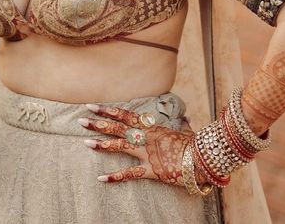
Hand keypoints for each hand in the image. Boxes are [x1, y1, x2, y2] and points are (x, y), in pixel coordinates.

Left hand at [79, 104, 194, 184]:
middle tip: (81, 120)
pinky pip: (130, 173)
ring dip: (102, 144)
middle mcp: (146, 137)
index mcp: (151, 126)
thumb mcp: (185, 130)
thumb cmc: (195, 144)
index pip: (125, 114)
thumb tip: (186, 118)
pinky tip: (101, 178)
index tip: (92, 105)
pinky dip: (115, 176)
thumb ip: (181, 124)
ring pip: (120, 146)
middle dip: (99, 123)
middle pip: (118, 127)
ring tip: (86, 142)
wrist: (203, 158)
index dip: (108, 110)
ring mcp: (147, 153)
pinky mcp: (151, 169)